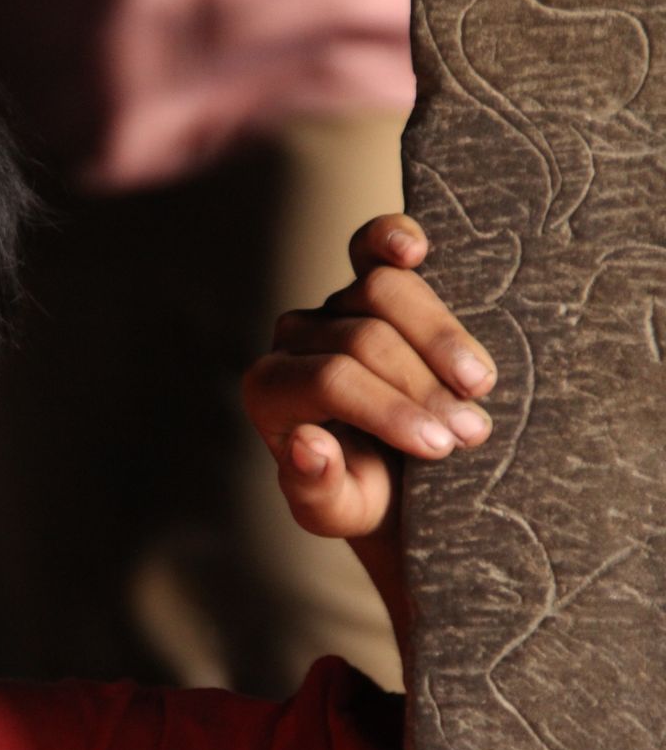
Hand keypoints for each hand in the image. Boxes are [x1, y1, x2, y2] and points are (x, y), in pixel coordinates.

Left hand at [241, 215, 495, 631]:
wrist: (394, 479)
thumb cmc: (361, 495)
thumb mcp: (337, 511)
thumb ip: (314, 488)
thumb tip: (307, 444)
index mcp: (270, 392)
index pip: (331, 382)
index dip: (390, 410)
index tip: (441, 447)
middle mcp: (292, 340)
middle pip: (362, 337)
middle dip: (422, 385)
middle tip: (471, 433)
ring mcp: (331, 305)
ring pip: (382, 290)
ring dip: (440, 336)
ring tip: (479, 386)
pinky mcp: (368, 282)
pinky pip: (371, 245)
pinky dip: (392, 238)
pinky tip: (415, 250)